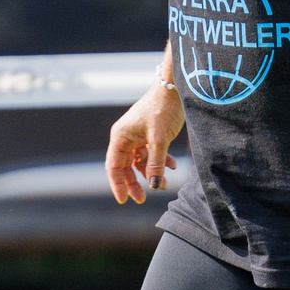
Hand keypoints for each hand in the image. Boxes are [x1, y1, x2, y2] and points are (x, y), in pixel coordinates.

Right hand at [105, 81, 185, 203]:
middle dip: (134, 182)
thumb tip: (154, 186)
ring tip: (163, 185)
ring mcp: (137, 135)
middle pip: (125, 166)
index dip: (118, 184)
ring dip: (150, 173)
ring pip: (139, 162)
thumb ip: (156, 164)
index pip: (114, 166)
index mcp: (120, 136)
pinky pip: (151, 154)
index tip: (124, 200)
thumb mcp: (160, 139)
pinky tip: (172, 166)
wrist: (175, 89)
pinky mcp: (149, 134)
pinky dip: (160, 162)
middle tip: (142, 199)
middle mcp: (125, 137)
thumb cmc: (163, 109)